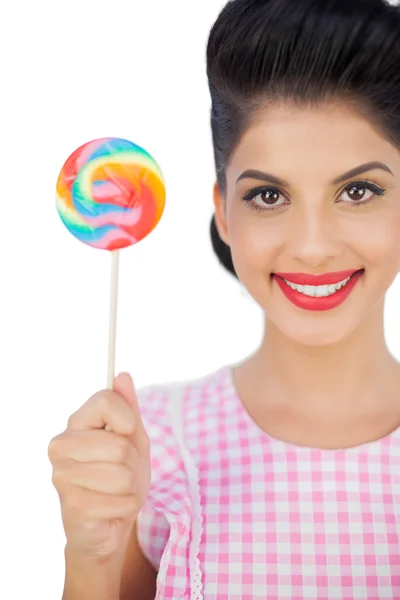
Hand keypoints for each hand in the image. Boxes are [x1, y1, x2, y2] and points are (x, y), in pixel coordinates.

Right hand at [48, 373, 150, 562]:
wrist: (109, 524)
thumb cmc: (121, 476)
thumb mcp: (133, 439)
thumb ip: (129, 408)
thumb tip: (123, 376)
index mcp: (76, 423)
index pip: (105, 399)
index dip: (128, 419)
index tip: (127, 433)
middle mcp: (61, 445)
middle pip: (118, 444)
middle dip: (133, 462)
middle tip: (123, 471)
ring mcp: (62, 475)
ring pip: (122, 474)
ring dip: (131, 487)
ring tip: (118, 491)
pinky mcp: (72, 505)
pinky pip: (121, 501)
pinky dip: (126, 507)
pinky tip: (111, 509)